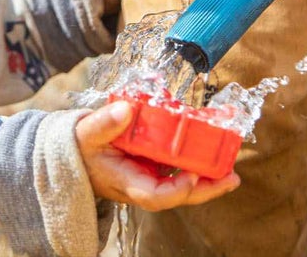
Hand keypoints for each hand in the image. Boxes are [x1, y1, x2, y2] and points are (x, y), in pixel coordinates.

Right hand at [76, 101, 239, 210]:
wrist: (75, 153)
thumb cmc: (80, 146)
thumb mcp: (86, 133)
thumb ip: (103, 122)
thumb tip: (126, 109)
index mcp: (125, 181)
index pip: (154, 196)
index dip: (176, 189)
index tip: (192, 174)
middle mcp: (141, 185)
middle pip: (177, 196)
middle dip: (205, 189)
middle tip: (231, 177)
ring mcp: (150, 177)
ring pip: (182, 185)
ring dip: (207, 178)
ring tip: (230, 168)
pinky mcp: (154, 167)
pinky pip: (178, 169)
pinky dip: (196, 162)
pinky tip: (213, 152)